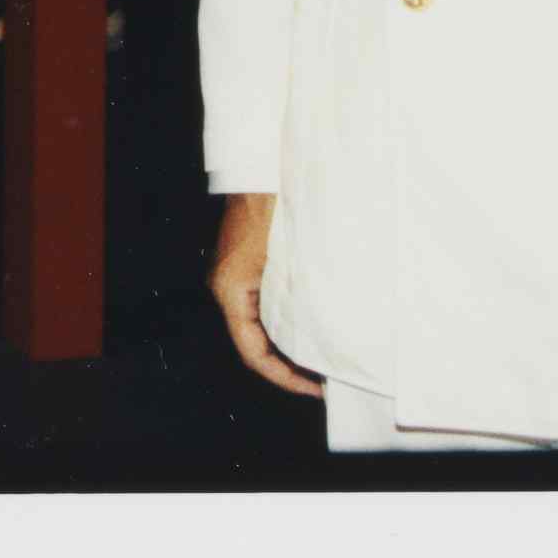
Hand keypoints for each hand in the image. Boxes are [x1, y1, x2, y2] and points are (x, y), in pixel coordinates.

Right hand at [207, 193, 323, 399]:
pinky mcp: (247, 266)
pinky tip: (313, 325)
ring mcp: (235, 277)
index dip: (284, 377)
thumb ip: (304, 298)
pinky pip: (264, 306)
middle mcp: (227, 289)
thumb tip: (330, 337)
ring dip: (290, 342)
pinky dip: (288, 321)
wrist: (259, 168)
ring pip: (261, 325)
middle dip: (290, 364)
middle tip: (325, 379)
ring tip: (323, 355)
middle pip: (255, 342)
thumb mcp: (293, 259)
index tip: (314, 389)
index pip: (253, 353)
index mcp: (230, 292)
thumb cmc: (272, 206)